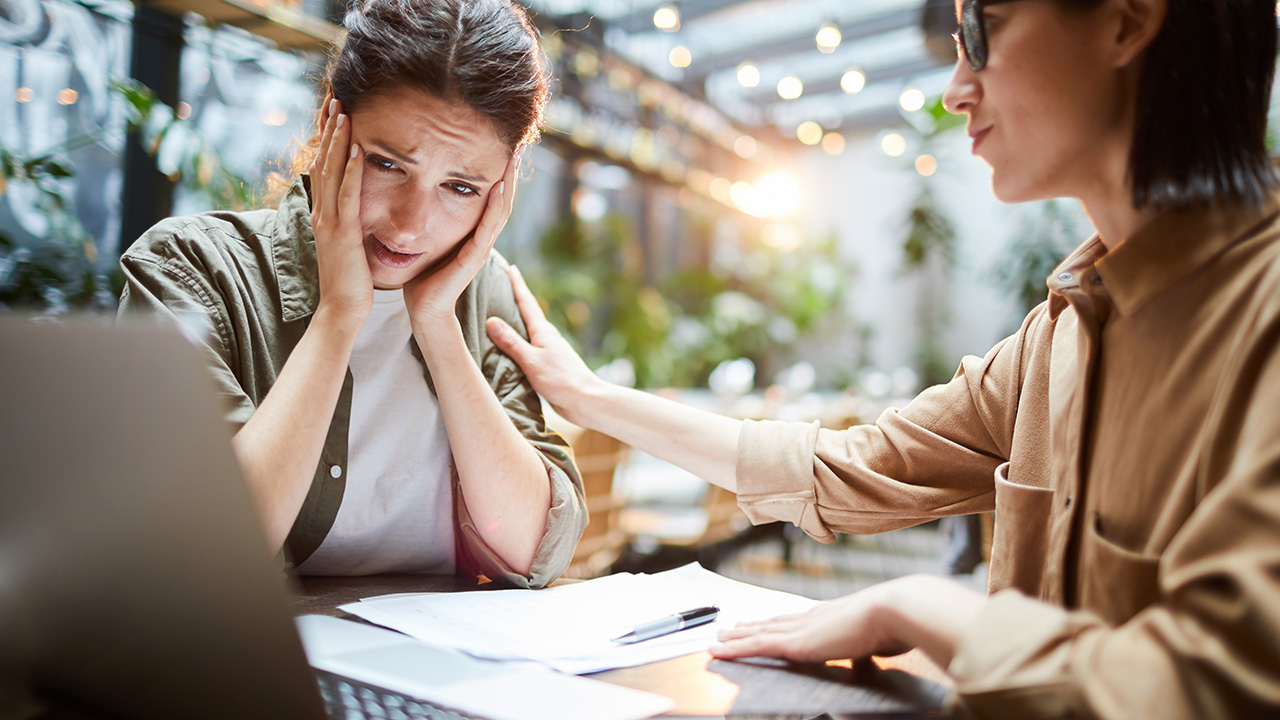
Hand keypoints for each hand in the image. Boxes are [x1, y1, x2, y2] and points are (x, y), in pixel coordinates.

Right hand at [309, 98, 371, 326]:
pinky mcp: (343, 233)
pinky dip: (351, 171)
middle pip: (322, 161)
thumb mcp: (347, 245)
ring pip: (332, 172)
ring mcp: (330, 222)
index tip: (333, 111)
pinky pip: (348, 196)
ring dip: (337, 140)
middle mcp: (322, 213)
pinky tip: (357, 149)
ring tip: (343, 111)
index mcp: (324, 215)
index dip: (327, 138)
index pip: (324, 167)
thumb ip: (347, 223)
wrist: (342, 312)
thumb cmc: (350, 282)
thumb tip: (353, 208)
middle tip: (334, 97)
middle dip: (328, 128)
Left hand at [403, 148, 521, 325]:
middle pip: (504, 199)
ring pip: (501, 209)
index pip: (493, 198)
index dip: (500, 173)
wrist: (424, 310)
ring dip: (509, 183)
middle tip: (520, 144)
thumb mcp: (429, 239)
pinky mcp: (474, 258)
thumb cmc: (423, 277)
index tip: (504, 146)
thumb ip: (432, 220)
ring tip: (515, 158)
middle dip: (511, 172)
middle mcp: (482, 238)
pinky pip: (488, 227)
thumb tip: (420, 192)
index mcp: (474, 233)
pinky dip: (495, 206)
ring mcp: (481, 248)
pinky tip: (499, 186)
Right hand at [484, 264, 603, 425]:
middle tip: (504, 285)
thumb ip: (511, 342)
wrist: (586, 401)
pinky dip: (520, 341)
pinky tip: (514, 348)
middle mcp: (547, 338)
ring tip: (504, 314)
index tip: (511, 267)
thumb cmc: (560, 380)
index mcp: (543, 332)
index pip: (527, 303)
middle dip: (516, 299)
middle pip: (529, 313)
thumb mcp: (531, 360)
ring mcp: (550, 351)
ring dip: (517, 321)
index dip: (518, 285)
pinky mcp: (550, 365)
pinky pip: (529, 347)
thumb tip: (491, 320)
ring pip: (529, 331)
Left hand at [711, 582, 909, 663]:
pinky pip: (756, 646)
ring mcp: (801, 628)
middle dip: (751, 626)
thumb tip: (875, 654)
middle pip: (773, 622)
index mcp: (830, 615)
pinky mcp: (795, 642)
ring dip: (738, 636)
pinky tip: (719, 650)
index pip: (795, 619)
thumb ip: (870, 647)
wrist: (893, 611)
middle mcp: (811, 617)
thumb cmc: (893, 624)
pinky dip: (735, 648)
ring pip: (759, 632)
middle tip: (732, 627)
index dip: (778, 622)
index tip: (766, 622)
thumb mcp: (878, 639)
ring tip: (720, 637)